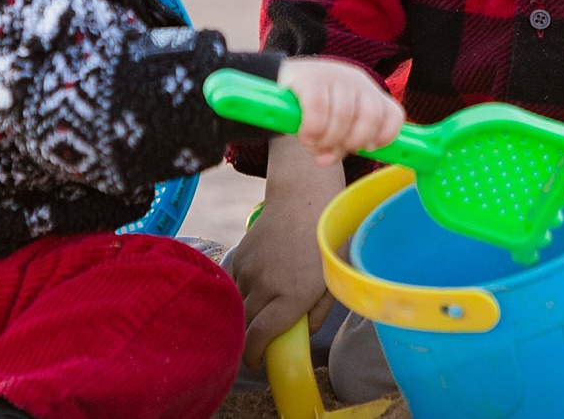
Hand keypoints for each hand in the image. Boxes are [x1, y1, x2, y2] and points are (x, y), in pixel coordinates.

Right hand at [231, 137, 343, 369]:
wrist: (303, 199)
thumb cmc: (325, 242)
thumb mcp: (330, 282)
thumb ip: (315, 315)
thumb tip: (299, 335)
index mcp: (293, 295)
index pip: (260, 337)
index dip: (253, 357)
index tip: (255, 364)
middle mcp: (266, 285)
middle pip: (245, 326)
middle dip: (248, 341)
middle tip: (257, 344)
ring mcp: (249, 269)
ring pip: (237, 306)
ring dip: (245, 315)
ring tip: (260, 311)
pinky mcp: (239, 256)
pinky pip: (233, 286)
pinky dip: (241, 293)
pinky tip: (256, 286)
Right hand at [276, 57, 403, 165]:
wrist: (285, 80)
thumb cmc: (315, 108)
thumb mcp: (333, 127)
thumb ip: (335, 146)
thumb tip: (325, 161)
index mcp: (370, 94)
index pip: (393, 114)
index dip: (386, 136)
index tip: (368, 149)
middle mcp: (358, 82)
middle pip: (370, 117)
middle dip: (352, 142)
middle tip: (332, 150)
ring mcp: (336, 76)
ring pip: (343, 115)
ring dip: (327, 139)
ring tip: (312, 144)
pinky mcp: (311, 78)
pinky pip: (318, 109)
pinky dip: (313, 128)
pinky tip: (305, 135)